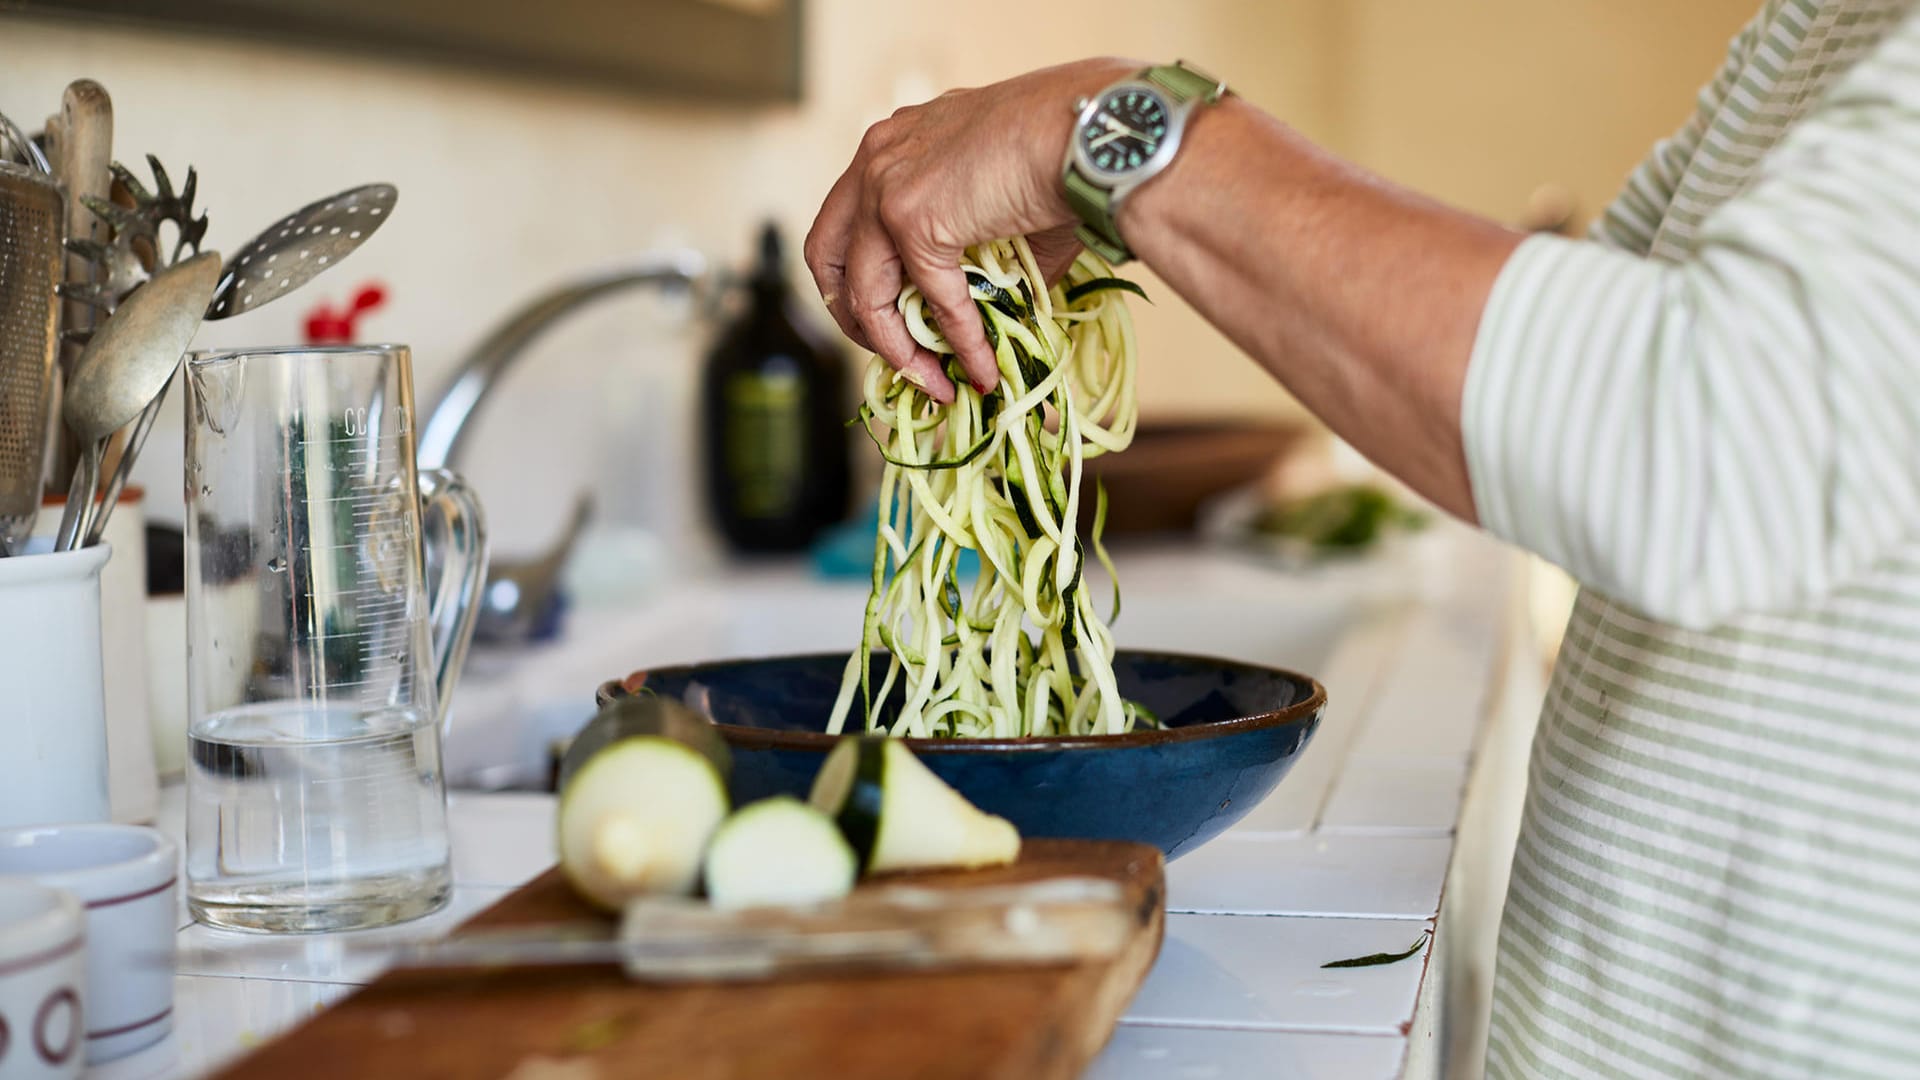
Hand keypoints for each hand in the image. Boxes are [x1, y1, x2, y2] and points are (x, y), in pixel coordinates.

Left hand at [805, 57, 1137, 401]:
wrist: (1086, 128)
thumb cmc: (1064, 149)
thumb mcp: (1001, 200)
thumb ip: (979, 253)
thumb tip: (995, 314)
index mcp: (896, 143)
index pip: (851, 221)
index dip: (865, 278)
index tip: (897, 318)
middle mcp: (877, 157)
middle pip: (826, 253)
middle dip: (850, 315)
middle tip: (892, 353)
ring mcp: (885, 186)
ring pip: (862, 291)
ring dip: (896, 348)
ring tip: (934, 380)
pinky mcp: (911, 217)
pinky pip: (929, 301)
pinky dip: (958, 343)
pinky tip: (980, 369)